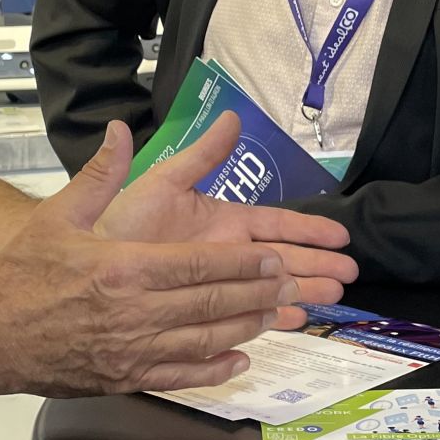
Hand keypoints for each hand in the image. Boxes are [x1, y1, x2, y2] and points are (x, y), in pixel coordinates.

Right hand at [0, 122, 301, 396]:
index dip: (243, 262)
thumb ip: (100, 173)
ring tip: (277, 314)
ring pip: (205, 340)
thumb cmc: (23, 273)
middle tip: (292, 282)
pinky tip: (239, 361)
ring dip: (246, 327)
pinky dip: (215, 371)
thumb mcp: (59, 214)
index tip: (273, 255)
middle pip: (212, 302)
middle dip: (257, 292)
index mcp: (125, 268)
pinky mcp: (126, 377)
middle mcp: (136, 312)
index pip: (201, 265)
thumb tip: (120, 130)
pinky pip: (182, 376)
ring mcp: (133, 350)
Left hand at [96, 114, 357, 321]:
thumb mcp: (164, 181)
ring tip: (331, 299)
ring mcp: (217, 284)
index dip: (310, 230)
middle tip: (349, 275)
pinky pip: (243, 318)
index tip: (341, 236)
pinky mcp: (203, 310)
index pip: (277, 226)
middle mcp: (226, 254)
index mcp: (224, 223)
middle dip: (316, 266)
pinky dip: (267, 321)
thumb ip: (201, 155)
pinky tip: (291, 324)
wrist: (89, 266)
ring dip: (300, 293)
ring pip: (269, 290)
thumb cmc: (123, 222)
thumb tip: (230, 115)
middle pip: (282, 260)